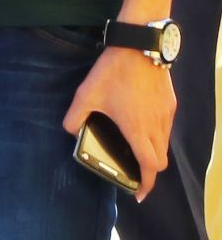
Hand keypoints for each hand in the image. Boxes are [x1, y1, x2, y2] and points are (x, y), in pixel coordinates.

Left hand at [64, 47, 175, 198]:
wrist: (140, 46)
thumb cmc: (114, 72)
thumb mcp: (87, 94)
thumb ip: (76, 115)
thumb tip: (69, 130)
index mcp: (138, 130)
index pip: (149, 167)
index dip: (146, 184)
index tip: (138, 193)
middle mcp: (157, 127)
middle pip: (160, 161)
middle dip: (149, 170)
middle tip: (134, 171)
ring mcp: (166, 116)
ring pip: (165, 144)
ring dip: (153, 152)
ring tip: (135, 148)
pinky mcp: (170, 104)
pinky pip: (166, 128)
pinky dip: (157, 135)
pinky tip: (141, 124)